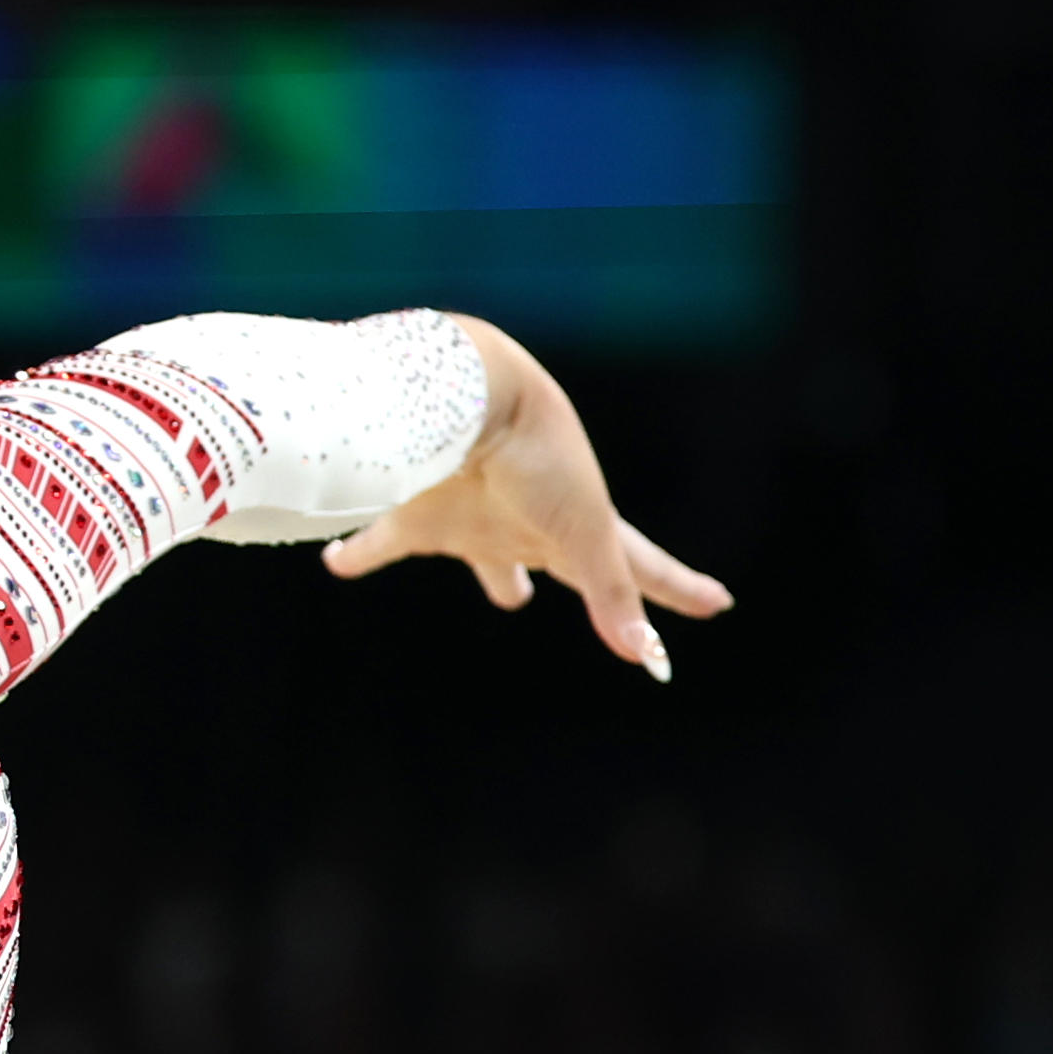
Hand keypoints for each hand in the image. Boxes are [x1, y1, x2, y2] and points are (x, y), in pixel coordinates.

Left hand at [320, 314, 734, 679]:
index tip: (719, 602)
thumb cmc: (540, 458)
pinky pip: (381, 539)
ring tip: (504, 590)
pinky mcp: (418, 510)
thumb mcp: (583, 534)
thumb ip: (611, 597)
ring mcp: (476, 515)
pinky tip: (333, 561)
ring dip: (492, 571)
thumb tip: (649, 658)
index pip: (640, 569)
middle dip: (577, 579)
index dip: (676, 589)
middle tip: (587, 601)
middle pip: (560, 560)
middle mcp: (530, 525)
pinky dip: (357, 553)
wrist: (476, 395)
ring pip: (485, 552)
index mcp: (582, 529)